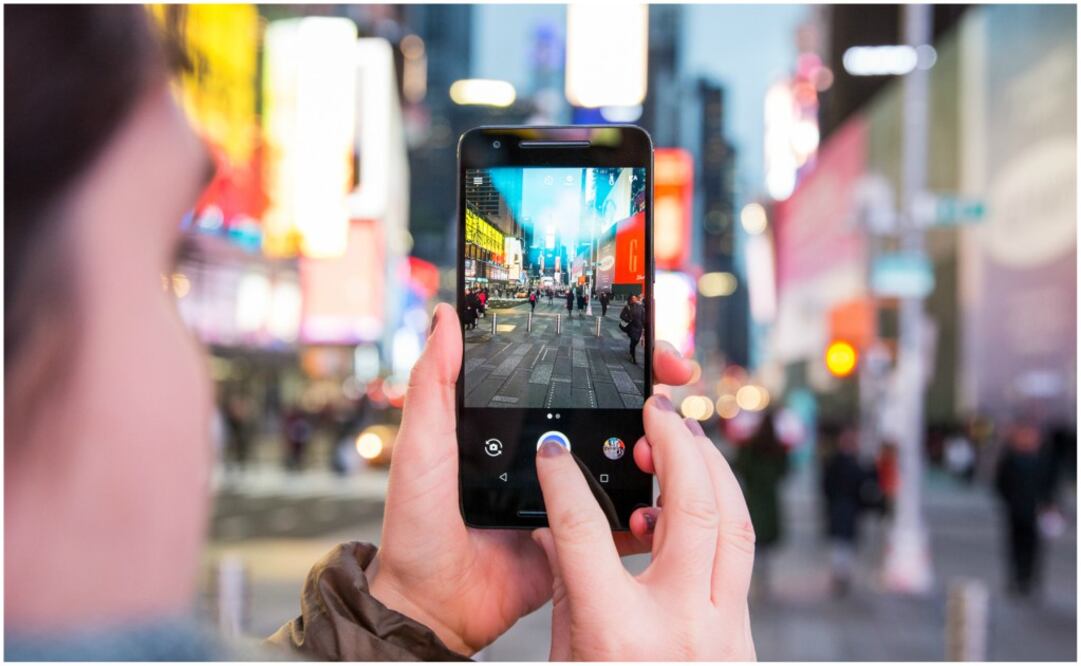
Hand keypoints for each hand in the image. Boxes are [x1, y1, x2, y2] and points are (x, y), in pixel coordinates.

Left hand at [368, 303, 697, 654]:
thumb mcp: (421, 446)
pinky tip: (660, 495)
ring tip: (662, 439)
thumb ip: (434, 383)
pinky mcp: (582, 539)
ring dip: (657, 446)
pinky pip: (626, 520)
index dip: (612, 356)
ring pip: (627, 462)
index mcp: (513, 426)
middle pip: (612, 413)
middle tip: (675, 378)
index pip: (571, 378)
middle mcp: (547, 455)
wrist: (429, 606)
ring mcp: (568, 497)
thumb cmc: (415, 527)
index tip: (646, 345)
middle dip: (651, 394)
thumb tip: (446, 315)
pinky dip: (650, 508)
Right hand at [532, 395, 756, 660]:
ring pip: (735, 525)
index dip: (564, 481)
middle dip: (675, 444)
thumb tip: (554, 532)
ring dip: (713, 469)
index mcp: (616, 633)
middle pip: (691, 508)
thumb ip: (565, 588)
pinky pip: (738, 557)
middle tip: (656, 410)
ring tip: (688, 436)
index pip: (585, 532)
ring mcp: (722, 631)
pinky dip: (720, 514)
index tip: (554, 451)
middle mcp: (678, 625)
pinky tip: (698, 495)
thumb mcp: (568, 655)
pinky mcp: (743, 637)